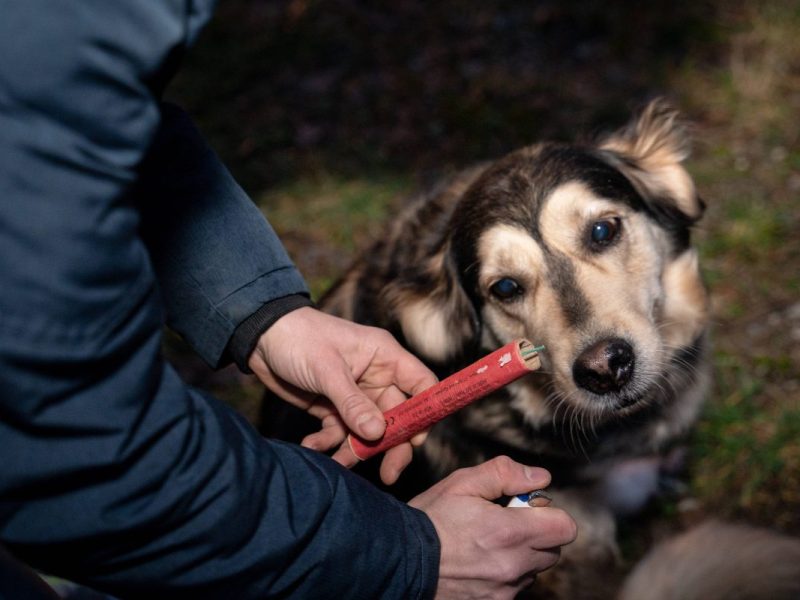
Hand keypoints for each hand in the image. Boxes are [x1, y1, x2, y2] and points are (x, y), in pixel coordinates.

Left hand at [249, 307, 437, 483]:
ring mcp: (354, 395)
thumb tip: (377, 433)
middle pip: (397, 417)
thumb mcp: (327, 370)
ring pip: (367, 431)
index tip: (418, 440)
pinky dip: (328, 443)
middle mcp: (375, 377)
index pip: (421, 384)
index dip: (425, 412)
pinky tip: (311, 446)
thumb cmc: (299, 339)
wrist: (259, 337)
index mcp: (385, 357)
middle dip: (392, 446)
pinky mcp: (331, 408)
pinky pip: (339, 433)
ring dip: (355, 450)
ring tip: (338, 464)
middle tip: (388, 474)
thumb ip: (352, 403)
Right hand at [409, 457, 576, 599]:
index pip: (565, 528)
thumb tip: (541, 478)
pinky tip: (476, 563)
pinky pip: (513, 588)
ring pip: (533, 570)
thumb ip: (505, 474)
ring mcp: (504, 591)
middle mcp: (513, 566)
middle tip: (503, 522)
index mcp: (510, 532)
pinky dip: (503, 575)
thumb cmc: (430, 519)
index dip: (550, 513)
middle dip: (536, 534)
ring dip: (520, 556)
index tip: (526, 507)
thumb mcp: (462, 483)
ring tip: (484, 544)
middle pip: (552, 550)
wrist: (399, 561)